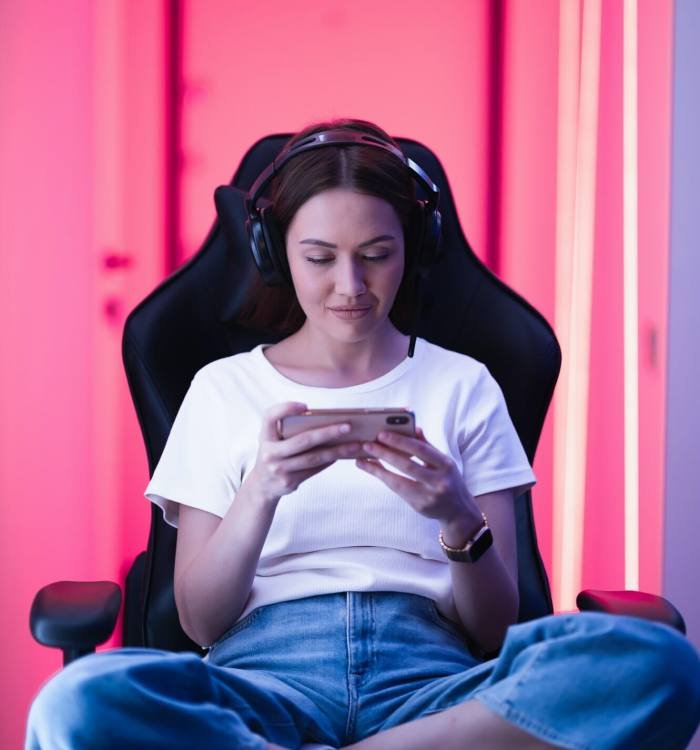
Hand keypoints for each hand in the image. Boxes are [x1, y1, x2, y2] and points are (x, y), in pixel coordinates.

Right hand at [246, 402, 362, 507]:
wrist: (263, 485)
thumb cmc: (275, 453)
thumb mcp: (273, 439)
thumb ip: (288, 428)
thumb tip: (325, 421)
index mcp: (265, 436)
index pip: (270, 416)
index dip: (285, 409)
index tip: (305, 406)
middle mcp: (269, 452)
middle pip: (303, 440)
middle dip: (328, 432)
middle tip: (348, 426)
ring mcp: (279, 469)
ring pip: (314, 457)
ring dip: (337, 450)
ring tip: (354, 444)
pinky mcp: (289, 481)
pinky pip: (314, 469)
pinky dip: (330, 461)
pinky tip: (342, 454)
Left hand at [355, 427, 481, 531]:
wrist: (458, 511)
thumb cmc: (448, 479)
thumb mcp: (443, 462)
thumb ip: (428, 446)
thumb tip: (414, 427)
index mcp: (446, 464)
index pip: (421, 450)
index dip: (401, 442)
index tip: (382, 433)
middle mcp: (440, 481)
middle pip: (408, 465)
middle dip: (386, 454)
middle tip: (367, 445)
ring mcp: (430, 496)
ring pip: (399, 481)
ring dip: (379, 469)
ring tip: (363, 458)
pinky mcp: (420, 506)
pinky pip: (398, 491)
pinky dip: (384, 478)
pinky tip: (373, 470)